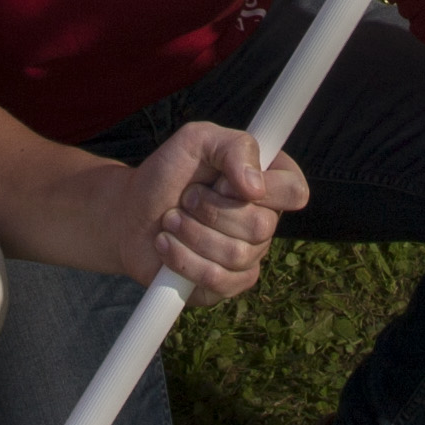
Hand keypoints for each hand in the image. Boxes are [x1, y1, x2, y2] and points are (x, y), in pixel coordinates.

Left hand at [109, 120, 300, 299]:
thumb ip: (233, 148)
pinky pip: (217, 280)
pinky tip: (166, 245)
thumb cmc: (169, 173)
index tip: (222, 181)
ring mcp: (249, 257)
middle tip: (185, 198)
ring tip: (170, 220)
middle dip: (210, 209)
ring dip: (191, 233)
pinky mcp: (226, 285)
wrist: (130, 213)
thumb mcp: (197, 140)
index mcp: (268, 182)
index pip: (294, 191)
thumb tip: (256, 187)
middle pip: (262, 227)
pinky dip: (183, 259)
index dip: (261, 188)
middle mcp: (265, 221)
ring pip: (236, 254)